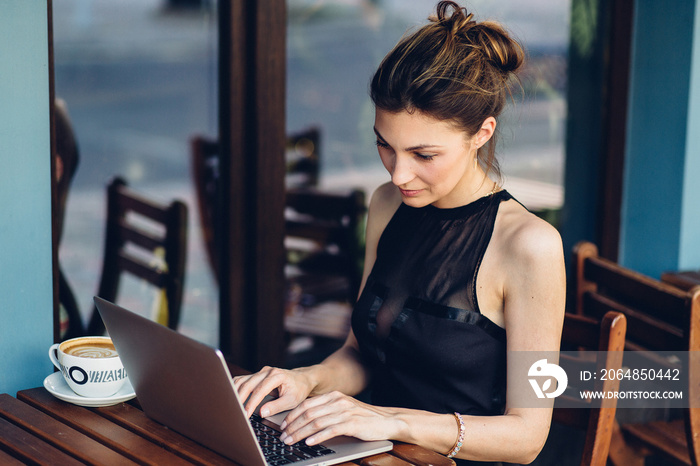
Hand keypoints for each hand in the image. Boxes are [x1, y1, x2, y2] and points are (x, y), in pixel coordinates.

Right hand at [233, 366, 314, 417]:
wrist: (302, 379)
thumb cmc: (298, 389)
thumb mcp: (292, 401)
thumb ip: (277, 406)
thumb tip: (262, 412)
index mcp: (277, 375)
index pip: (260, 390)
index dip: (251, 403)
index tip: (246, 414)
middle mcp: (267, 371)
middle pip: (247, 384)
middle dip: (240, 399)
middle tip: (236, 413)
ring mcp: (260, 372)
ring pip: (242, 381)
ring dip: (235, 393)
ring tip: (232, 407)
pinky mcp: (256, 376)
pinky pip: (242, 380)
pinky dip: (236, 389)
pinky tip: (232, 398)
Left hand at [279, 391, 400, 446]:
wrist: (387, 421)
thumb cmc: (364, 418)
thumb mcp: (344, 409)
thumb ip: (327, 412)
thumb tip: (306, 422)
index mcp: (334, 396)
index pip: (307, 404)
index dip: (292, 415)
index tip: (283, 425)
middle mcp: (337, 401)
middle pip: (308, 413)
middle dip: (292, 426)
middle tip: (283, 436)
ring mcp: (345, 412)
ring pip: (316, 422)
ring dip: (300, 433)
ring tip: (291, 441)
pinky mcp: (352, 424)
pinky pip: (330, 430)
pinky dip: (317, 437)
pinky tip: (309, 442)